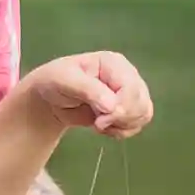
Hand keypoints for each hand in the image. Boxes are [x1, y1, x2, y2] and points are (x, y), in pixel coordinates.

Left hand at [25, 51, 153, 137]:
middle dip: (120, 120)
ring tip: (99, 124)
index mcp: (114, 63)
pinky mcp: (128, 108)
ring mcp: (129, 92)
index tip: (99, 121)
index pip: (132, 89)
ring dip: (122, 126)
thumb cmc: (55, 82)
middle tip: (97, 124)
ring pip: (143, 114)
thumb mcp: (64, 80)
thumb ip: (88, 90)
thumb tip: (112, 106)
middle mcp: (127, 75)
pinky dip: (122, 131)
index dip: (121, 109)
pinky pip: (138, 124)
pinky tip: (105, 128)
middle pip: (141, 103)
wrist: (51, 99)